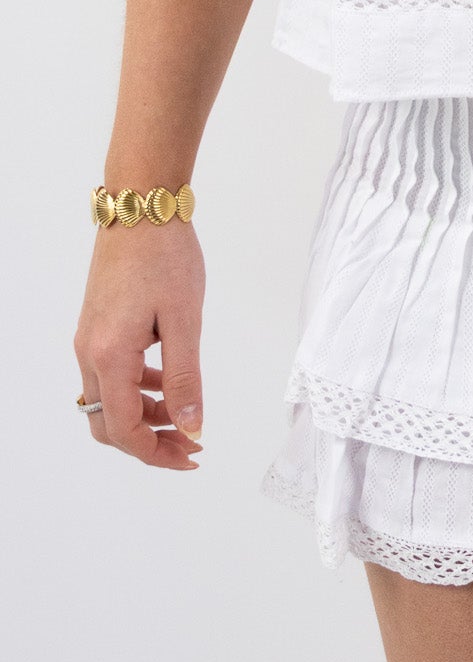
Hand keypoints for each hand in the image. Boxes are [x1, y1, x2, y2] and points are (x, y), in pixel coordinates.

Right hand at [73, 219, 205, 466]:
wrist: (141, 205)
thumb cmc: (165, 255)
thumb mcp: (184, 320)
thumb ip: (185, 379)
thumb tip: (191, 427)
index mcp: (109, 357)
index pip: (125, 431)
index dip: (158, 453)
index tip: (193, 456)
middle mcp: (89, 353)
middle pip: (109, 425)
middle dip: (149, 443)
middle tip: (190, 444)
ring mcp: (89, 339)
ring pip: (109, 401)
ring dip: (145, 416)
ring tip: (186, 415)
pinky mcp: (97, 325)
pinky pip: (110, 375)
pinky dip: (138, 389)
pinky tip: (167, 380)